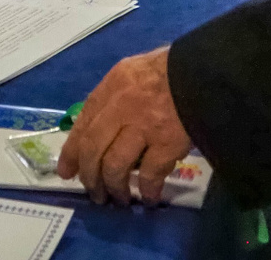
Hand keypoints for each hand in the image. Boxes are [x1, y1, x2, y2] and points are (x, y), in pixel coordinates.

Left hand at [57, 47, 191, 205]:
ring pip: (115, 166)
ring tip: (119, 198)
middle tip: (94, 192)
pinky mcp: (167, 143)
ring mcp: (144, 126)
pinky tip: (150, 197)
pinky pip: (149, 174)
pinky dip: (147, 190)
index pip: (83, 123)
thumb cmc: (169, 71)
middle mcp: (121, 107)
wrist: (203, 73)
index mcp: (111, 87)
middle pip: (94, 149)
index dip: (72, 152)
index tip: (66, 172)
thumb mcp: (132, 73)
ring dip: (114, 187)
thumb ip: (114, 99)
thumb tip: (99, 131)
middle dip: (90, 176)